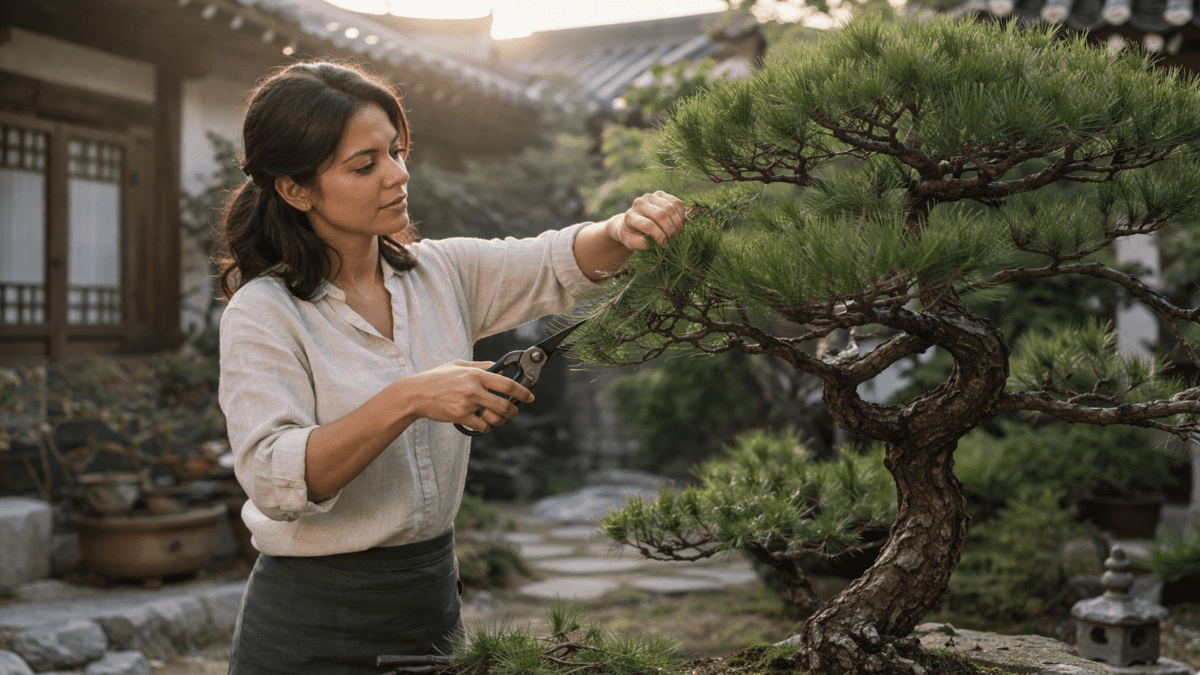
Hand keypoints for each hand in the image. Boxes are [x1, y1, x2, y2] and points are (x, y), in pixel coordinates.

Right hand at [405, 360, 533, 433]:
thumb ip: (481, 366)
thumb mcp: (459, 365)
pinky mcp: (460, 417)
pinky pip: (481, 426)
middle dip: (513, 411)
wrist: (416, 394)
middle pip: (505, 405)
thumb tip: (499, 368)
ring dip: (500, 421)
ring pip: (495, 418)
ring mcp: (467, 404)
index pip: (507, 384)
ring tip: (496, 418)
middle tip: (513, 411)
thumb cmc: (437, 378)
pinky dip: (485, 427)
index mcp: (476, 374)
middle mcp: (474, 389)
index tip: (530, 396)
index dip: (523, 392)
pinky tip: (482, 423)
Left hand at [608, 190, 687, 249]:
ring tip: (678, 234)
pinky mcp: (660, 194)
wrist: (633, 222)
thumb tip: (653, 242)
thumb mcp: (632, 242)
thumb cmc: (633, 235)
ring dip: (677, 224)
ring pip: (670, 208)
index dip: (660, 236)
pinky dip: (681, 214)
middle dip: (671, 230)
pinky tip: (679, 224)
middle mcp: (639, 203)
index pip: (648, 225)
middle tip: (674, 240)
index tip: (665, 245)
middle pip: (661, 215)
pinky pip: (676, 202)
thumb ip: (640, 243)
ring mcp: (650, 197)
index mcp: (630, 216)